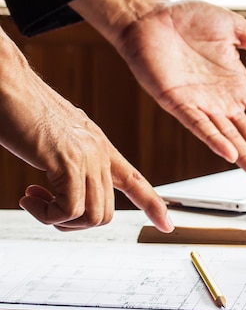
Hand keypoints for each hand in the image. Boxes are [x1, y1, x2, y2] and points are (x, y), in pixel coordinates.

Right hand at [0, 29, 172, 232]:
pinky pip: (69, 210)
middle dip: (73, 224)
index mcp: (99, 146)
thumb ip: (69, 157)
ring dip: (58, 221)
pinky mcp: (67, 161)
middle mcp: (98, 152)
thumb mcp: (56, 137)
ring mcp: (86, 157)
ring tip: (34, 201)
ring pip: (91, 217)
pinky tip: (28, 197)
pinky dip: (47, 215)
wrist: (9, 84)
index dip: (153, 205)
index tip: (167, 225)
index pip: (135, 181)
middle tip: (44, 209)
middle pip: (106, 214)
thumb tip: (66, 181)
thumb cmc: (22, 109)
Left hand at [70, 0, 245, 186]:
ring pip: (229, 138)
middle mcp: (221, 102)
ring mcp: (200, 105)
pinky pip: (198, 124)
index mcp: (238, 87)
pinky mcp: (176, 101)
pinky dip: (215, 139)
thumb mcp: (236, 28)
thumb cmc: (189, 19)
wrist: (150, 15)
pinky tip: (230, 154)